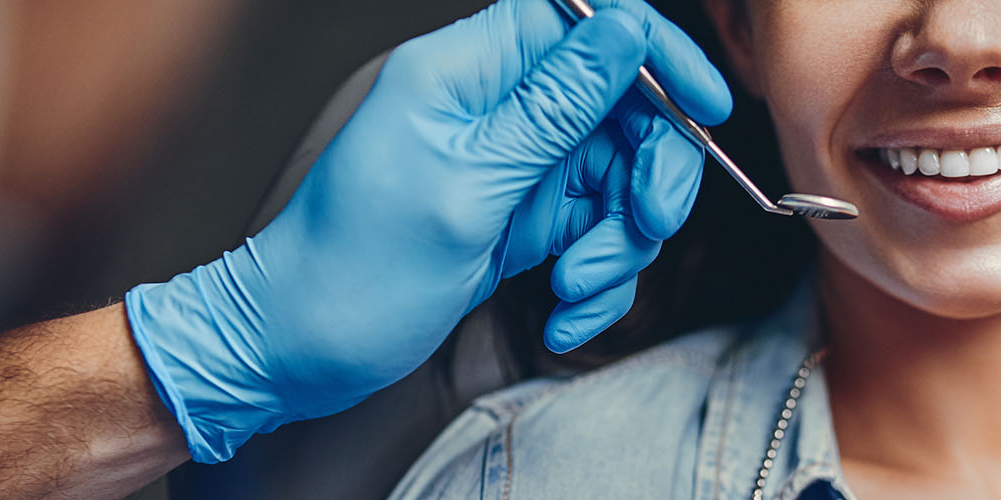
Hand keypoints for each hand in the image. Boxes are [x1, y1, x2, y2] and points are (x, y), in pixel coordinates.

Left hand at [122, 0, 730, 462]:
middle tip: (643, 228)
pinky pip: (593, 232)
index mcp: (467, 71)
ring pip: (616, 179)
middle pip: (621, 107)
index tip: (703, 107)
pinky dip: (593, 279)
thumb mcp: (467, 186)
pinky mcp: (520, 218)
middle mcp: (495, 108)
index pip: (584, 19)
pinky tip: (561, 314)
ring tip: (574, 289)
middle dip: (647, 174)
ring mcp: (512, 165)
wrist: (297, 351)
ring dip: (618, 244)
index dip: (654, 51)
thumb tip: (625, 29)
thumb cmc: (353, 270)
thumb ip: (554, 106)